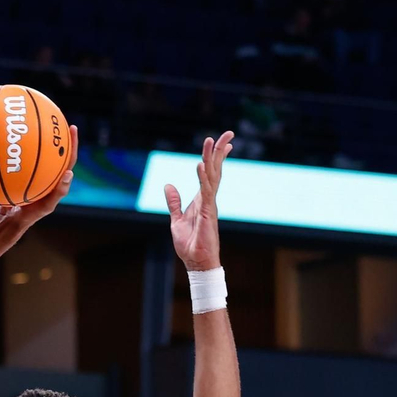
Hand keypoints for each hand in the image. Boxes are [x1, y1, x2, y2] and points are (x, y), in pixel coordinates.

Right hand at [0, 124, 78, 227]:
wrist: (10, 220)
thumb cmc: (30, 215)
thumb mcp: (46, 206)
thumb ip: (58, 192)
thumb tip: (70, 173)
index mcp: (56, 177)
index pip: (69, 156)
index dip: (72, 142)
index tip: (72, 127)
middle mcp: (47, 171)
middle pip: (54, 148)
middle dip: (55, 132)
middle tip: (55, 117)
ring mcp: (32, 170)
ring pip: (35, 150)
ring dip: (34, 136)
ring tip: (30, 120)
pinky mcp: (18, 172)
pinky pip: (18, 157)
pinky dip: (14, 149)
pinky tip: (5, 140)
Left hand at [163, 131, 233, 270]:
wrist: (196, 262)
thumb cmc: (189, 244)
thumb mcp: (176, 219)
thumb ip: (173, 202)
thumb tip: (168, 185)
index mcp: (202, 199)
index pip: (210, 173)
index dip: (216, 158)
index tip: (224, 143)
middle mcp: (209, 199)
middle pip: (216, 170)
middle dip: (220, 151)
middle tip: (228, 133)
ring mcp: (209, 204)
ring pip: (212, 176)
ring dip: (211, 158)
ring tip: (211, 141)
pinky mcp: (207, 212)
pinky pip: (205, 191)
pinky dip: (203, 177)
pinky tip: (201, 165)